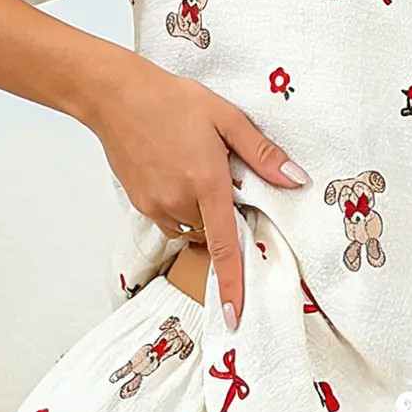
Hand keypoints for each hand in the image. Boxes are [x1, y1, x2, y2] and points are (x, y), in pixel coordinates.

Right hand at [85, 54, 309, 329]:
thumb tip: (296, 180)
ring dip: (200, 211)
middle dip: (222, 214)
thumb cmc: (171, 100)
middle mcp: (179, 202)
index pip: (224, 247)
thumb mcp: (226, 118)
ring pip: (190, 227)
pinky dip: (179, 206)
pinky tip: (174, 171)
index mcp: (206, 183)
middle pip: (212, 231)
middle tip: (219, 173)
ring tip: (192, 166)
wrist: (115, 96)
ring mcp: (155, 205)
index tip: (236, 315)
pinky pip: (169, 219)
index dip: (233, 284)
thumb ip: (262, 154)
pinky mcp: (139, 203)